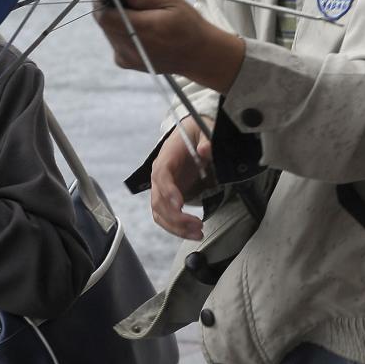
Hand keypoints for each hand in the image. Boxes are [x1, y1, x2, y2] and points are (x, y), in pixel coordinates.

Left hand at [93, 0, 244, 91]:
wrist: (197, 56)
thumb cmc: (188, 26)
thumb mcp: (170, 2)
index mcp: (142, 30)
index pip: (105, 16)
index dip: (102, 1)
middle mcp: (131, 47)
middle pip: (105, 23)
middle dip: (110, 8)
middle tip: (127, 0)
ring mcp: (127, 58)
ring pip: (108, 32)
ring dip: (116, 20)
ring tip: (138, 16)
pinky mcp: (126, 63)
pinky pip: (114, 42)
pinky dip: (121, 32)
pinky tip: (139, 30)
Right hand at [151, 117, 214, 239]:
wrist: (188, 136)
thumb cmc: (194, 133)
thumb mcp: (203, 130)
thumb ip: (206, 139)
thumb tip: (205, 149)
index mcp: (166, 158)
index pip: (161, 175)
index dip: (168, 191)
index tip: (179, 204)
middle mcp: (159, 175)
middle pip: (158, 201)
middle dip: (176, 217)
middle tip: (197, 224)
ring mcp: (162, 189)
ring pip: (160, 213)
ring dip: (176, 227)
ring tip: (198, 233)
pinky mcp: (168, 198)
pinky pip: (166, 217)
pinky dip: (177, 228)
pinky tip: (193, 232)